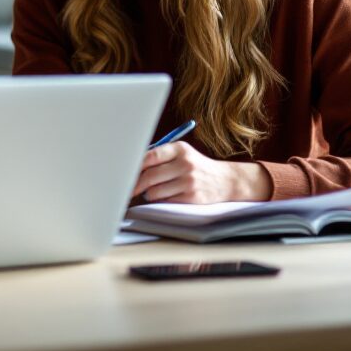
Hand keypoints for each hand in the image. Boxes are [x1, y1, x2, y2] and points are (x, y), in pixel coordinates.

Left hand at [132, 142, 271, 203]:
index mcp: (180, 149)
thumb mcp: (182, 154)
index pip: (150, 156)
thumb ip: (159, 156)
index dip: (134, 166)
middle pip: (149, 176)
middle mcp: (185, 163)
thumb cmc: (195, 166)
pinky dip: (160, 201)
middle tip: (129, 190)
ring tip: (152, 192)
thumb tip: (131, 166)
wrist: (225, 180)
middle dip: (135, 185)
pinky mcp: (192, 197)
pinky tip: (165, 197)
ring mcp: (189, 181)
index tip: (125, 173)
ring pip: (155, 191)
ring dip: (148, 194)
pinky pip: (165, 201)